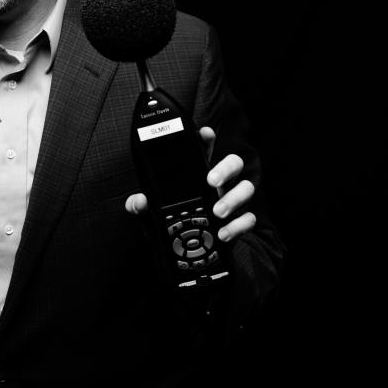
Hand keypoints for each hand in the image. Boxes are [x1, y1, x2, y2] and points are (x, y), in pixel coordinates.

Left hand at [124, 126, 256, 242]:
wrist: (184, 254)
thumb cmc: (171, 225)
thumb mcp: (153, 215)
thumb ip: (142, 206)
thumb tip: (138, 201)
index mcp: (199, 174)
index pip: (205, 149)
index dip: (207, 139)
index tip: (205, 133)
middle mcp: (219, 184)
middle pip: (234, 163)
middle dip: (226, 168)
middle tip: (212, 180)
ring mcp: (232, 201)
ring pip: (246, 188)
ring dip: (234, 198)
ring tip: (218, 211)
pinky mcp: (239, 222)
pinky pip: (249, 218)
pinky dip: (238, 225)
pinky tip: (223, 232)